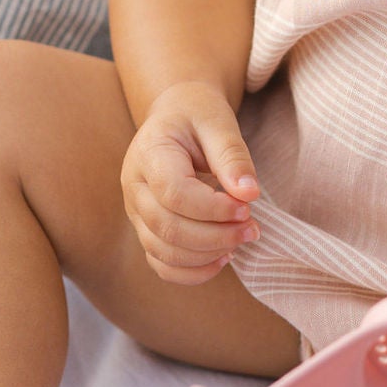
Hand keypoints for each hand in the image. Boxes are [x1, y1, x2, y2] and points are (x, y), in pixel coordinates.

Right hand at [121, 85, 259, 284]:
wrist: (176, 116)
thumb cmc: (197, 115)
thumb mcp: (218, 121)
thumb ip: (232, 155)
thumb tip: (249, 194)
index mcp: (148, 154)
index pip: (173, 193)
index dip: (213, 208)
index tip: (247, 206)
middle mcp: (134, 187)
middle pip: (167, 228)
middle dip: (216, 236)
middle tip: (252, 228)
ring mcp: (136, 212)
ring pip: (164, 251)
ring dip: (208, 255)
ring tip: (242, 238)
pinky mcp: (147, 230)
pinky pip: (162, 264)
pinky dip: (193, 271)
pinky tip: (222, 257)